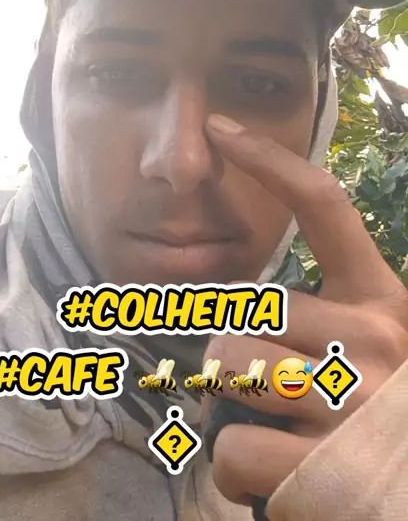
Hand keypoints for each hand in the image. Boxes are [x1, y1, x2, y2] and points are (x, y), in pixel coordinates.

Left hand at [202, 115, 407, 505]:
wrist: (407, 493)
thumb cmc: (378, 414)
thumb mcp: (369, 347)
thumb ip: (320, 311)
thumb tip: (235, 301)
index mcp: (382, 301)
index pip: (324, 207)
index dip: (270, 162)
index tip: (222, 127)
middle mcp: (372, 340)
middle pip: (248, 306)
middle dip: (235, 346)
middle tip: (268, 384)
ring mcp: (349, 404)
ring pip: (228, 365)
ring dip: (229, 400)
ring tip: (275, 423)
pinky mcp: (322, 470)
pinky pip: (229, 445)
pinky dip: (233, 466)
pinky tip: (274, 472)